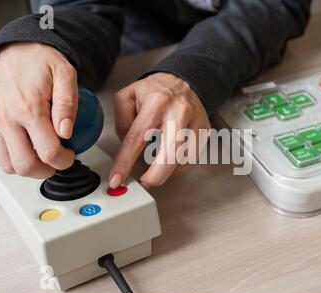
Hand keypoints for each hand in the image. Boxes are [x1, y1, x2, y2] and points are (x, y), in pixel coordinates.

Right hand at [0, 42, 76, 177]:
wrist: (15, 50)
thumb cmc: (42, 61)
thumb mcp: (66, 74)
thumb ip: (68, 104)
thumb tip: (66, 132)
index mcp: (28, 108)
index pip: (48, 152)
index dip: (64, 160)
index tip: (72, 154)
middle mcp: (8, 119)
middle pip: (26, 165)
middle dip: (47, 170)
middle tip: (59, 160)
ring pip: (10, 164)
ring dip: (31, 167)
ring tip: (45, 156)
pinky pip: (1, 153)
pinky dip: (18, 157)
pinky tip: (32, 147)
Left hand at [110, 72, 210, 187]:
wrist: (181, 80)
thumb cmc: (155, 90)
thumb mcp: (127, 96)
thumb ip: (121, 122)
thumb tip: (126, 150)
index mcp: (157, 101)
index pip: (137, 138)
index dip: (125, 162)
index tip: (116, 178)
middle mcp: (179, 112)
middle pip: (170, 154)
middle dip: (155, 176)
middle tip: (144, 183)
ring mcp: (195, 123)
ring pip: (183, 159)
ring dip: (167, 171)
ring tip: (156, 169)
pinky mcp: (204, 132)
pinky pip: (192, 158)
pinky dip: (178, 166)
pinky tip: (169, 161)